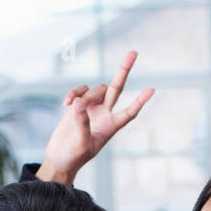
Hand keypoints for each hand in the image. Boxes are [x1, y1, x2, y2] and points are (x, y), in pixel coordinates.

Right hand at [38, 50, 153, 185]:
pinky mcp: (78, 105)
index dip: (139, 102)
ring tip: (73, 108)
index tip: (151, 90)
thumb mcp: (80, 145)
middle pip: (117, 88)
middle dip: (124, 70)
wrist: (59, 158)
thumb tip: (79, 104)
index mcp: (110, 127)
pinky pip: (80, 91)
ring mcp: (92, 108)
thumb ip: (82, 125)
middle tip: (134, 52)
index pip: (129, 113)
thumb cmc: (73, 157)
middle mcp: (104, 115)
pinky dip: (73, 93)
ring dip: (86, 94)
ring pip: (96, 89)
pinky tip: (65, 104)